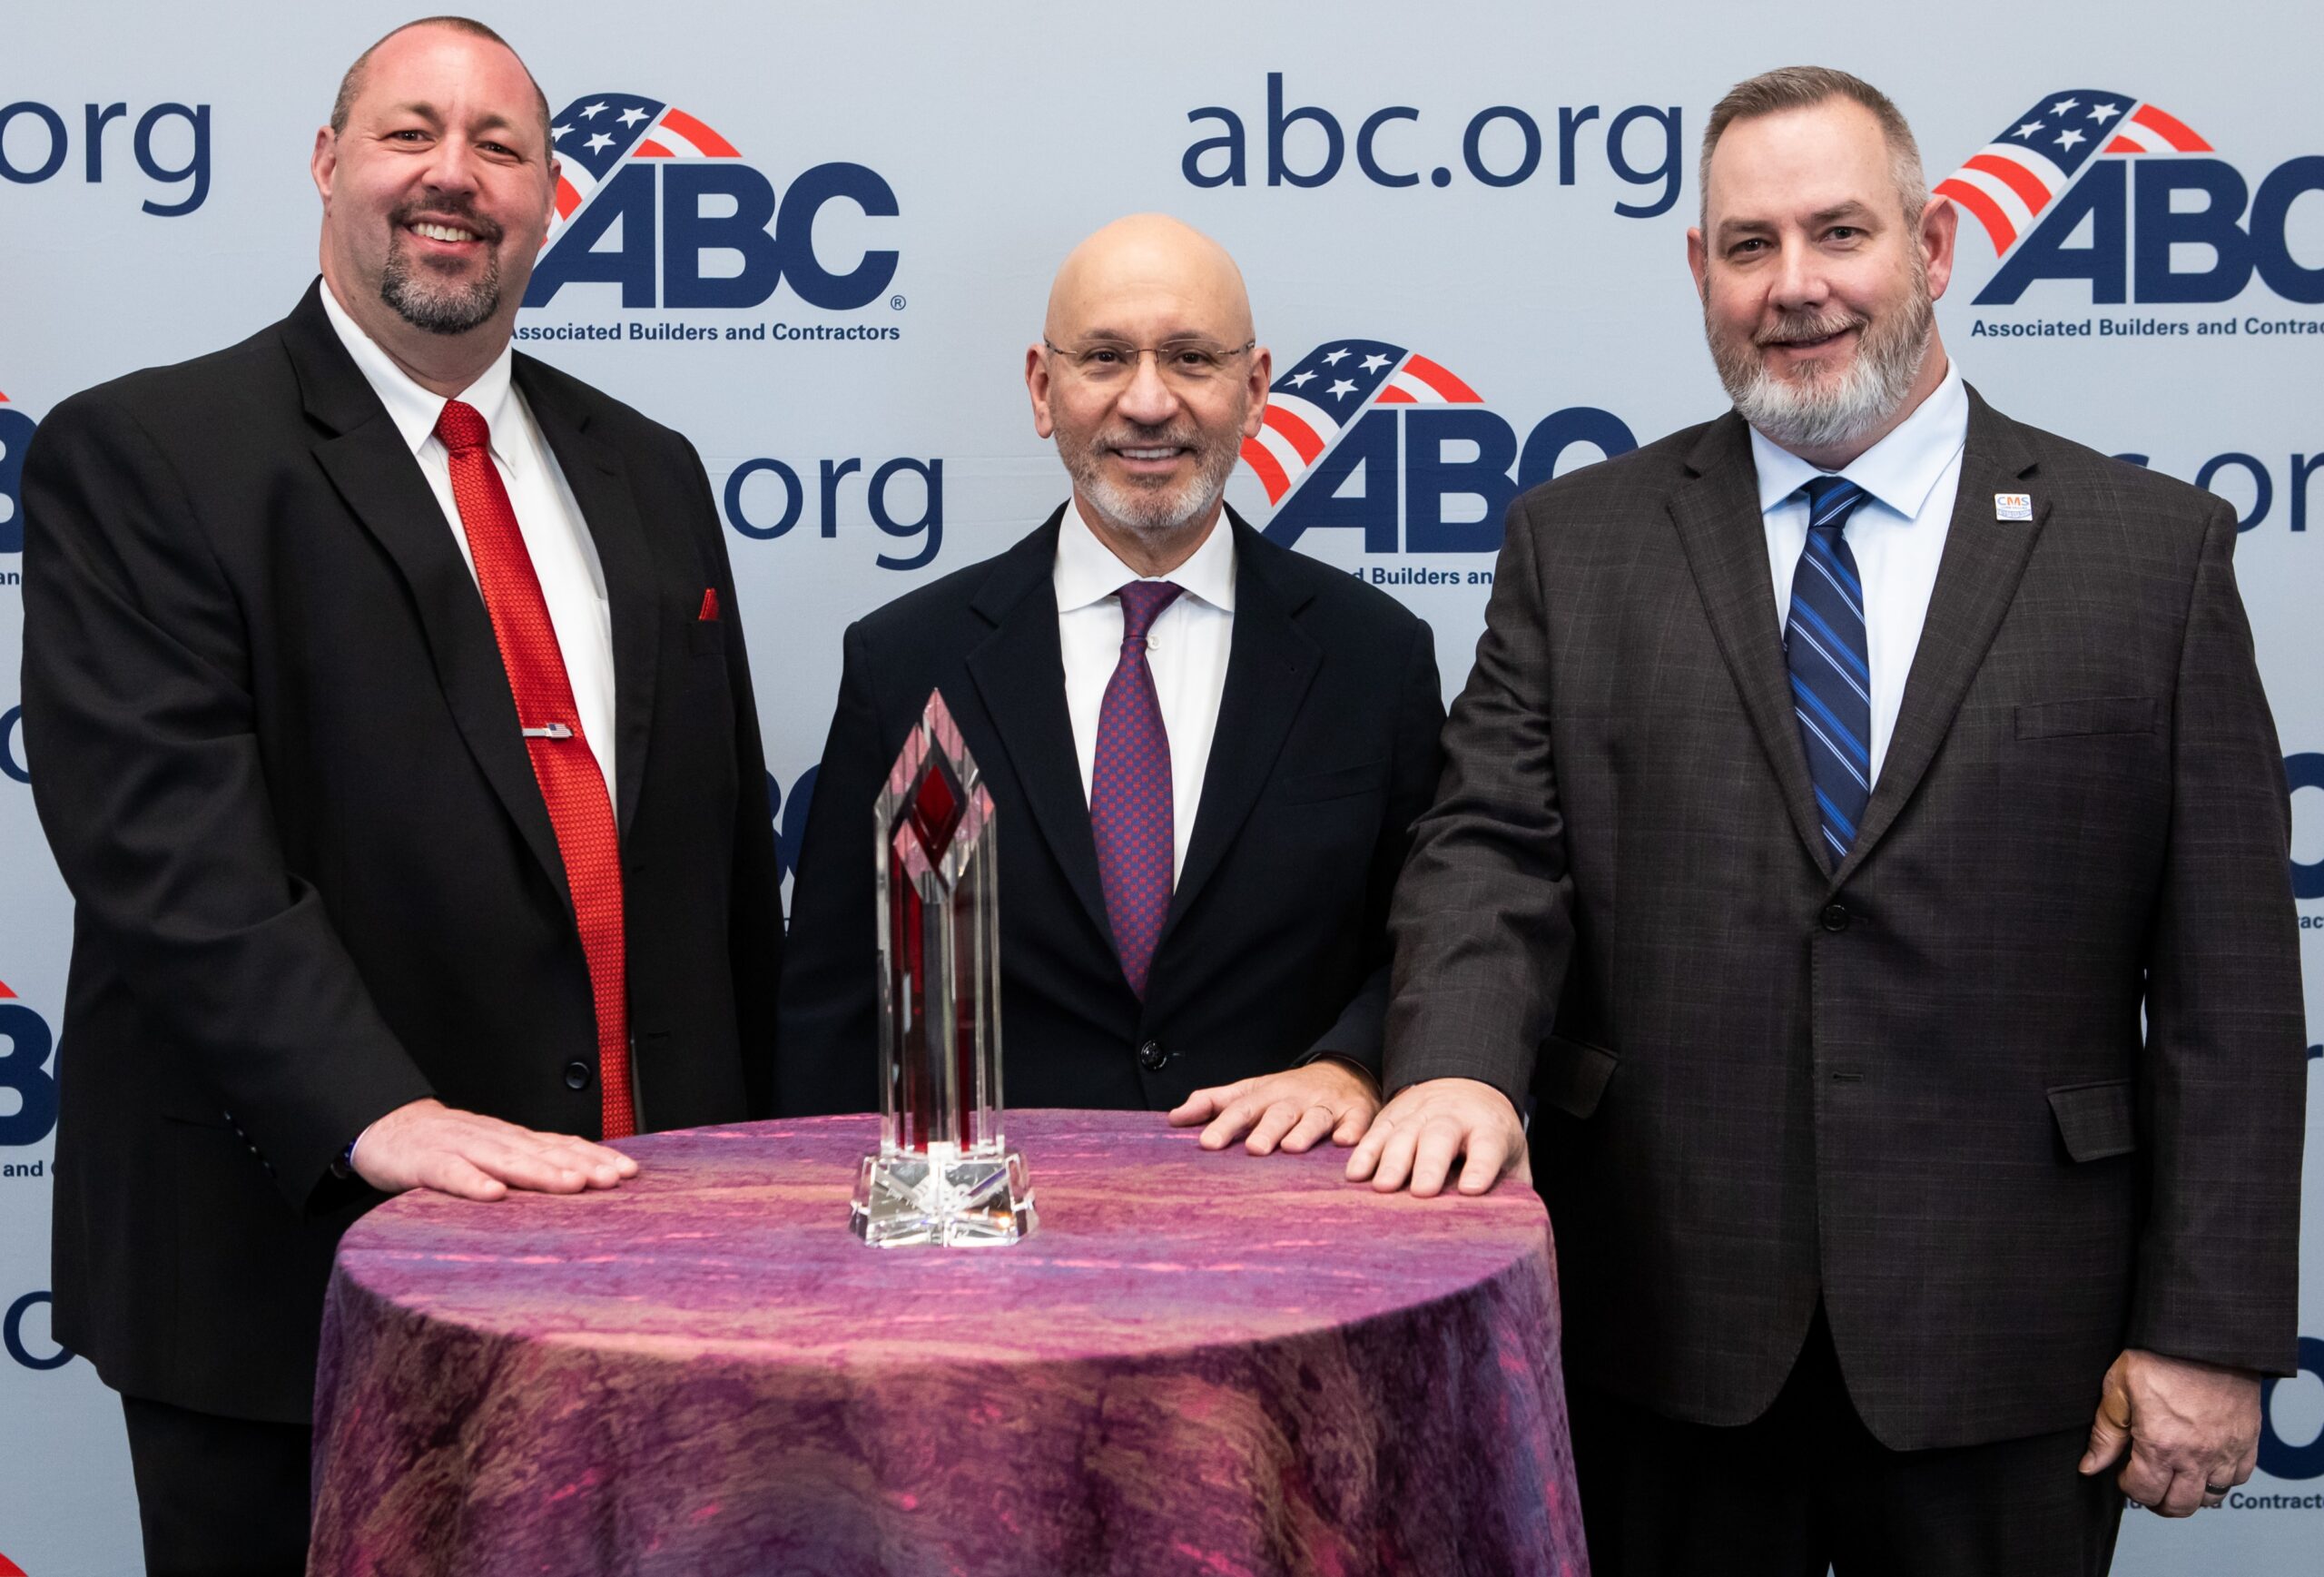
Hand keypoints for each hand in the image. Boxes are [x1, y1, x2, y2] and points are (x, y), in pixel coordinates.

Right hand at [351, 1098, 639, 1200]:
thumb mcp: (494, 1153)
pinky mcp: (426, 1162)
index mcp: (513, 1139)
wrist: (388, 1128)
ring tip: (571, 1184)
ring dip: (540, 1172)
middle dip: (580, 1165)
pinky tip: (493, 1195)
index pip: (561, 1145)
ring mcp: (460, 1147)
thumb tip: (581, 1183)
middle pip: (542, 1152)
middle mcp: (494, 1138)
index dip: (595, 1156)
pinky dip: (473, 1183)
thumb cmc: (448, 1147)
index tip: (628, 1172)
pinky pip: (451, 1174)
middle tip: (613, 1179)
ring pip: (505, 1159)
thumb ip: (529, 1165)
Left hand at [1168, 1059, 1381, 1153]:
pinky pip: (1355, 1122)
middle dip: (1266, 1130)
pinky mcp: (1355, 1113)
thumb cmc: (1287, 1091)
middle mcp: (1295, 1099)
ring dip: (1304, 1132)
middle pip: (1279, 1114)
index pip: (1241, 1109)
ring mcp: (1326, 1105)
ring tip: (1292, 1148)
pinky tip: (1344, 1143)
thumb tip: (1174, 1118)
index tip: (1207, 1143)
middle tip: (1254, 1149)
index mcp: (1266, 1095)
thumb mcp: (1250, 1090)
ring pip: (1315, 1118)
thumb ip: (1214, 1103)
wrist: (1343, 1071)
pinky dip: (1352, 1132)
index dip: (1224, 1125)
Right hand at [1345, 1077, 1529, 1196]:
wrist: (1466, 1085)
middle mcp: (1453, 1116)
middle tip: (1422, 1191)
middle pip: (1440, 1136)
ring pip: (1405, 1133)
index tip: (1471, 1189)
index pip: (1487, 1146)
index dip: (1480, 1166)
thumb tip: (1516, 1226)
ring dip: (1392, 1160)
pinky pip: (1377, 1132)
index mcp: (1488, 1128)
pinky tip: (1355, 1174)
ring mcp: (1421, 1112)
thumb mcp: (1512, 1153)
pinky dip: (1365, 1152)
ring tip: (1382, 1187)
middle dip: (1430, 1163)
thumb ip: (1514, 1185)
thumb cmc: (1489, 1133)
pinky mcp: (1394, 1113)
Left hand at [2079, 1348, 2260, 1514]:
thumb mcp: (2119, 1387)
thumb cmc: (2159, 1355)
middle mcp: (2197, 1456)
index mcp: (2161, 1445)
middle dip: (2159, 1501)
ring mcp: (2226, 1451)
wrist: (2206, 1336)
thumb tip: (2090, 1466)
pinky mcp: (2248, 1441)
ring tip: (2176, 1473)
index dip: (2128, 1486)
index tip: (2125, 1472)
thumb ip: (2105, 1433)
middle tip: (2149, 1482)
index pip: (2144, 1492)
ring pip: (2211, 1498)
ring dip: (2191, 1492)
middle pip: (2179, 1507)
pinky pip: (2239, 1478)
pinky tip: (2205, 1461)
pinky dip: (2222, 1478)